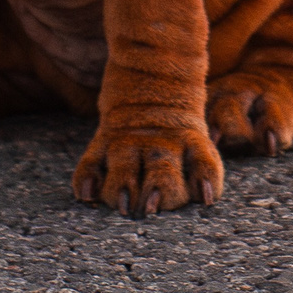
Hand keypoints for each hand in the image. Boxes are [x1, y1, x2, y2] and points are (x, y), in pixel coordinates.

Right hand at [72, 119, 223, 217]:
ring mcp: (130, 144)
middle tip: (151, 209)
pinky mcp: (103, 144)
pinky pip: (90, 164)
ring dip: (123, 188)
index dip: (205, 182)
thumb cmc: (179, 134)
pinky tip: (86, 196)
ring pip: (125, 170)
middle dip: (159, 192)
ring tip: (123, 206)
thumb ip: (202, 170)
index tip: (205, 198)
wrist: (152, 84)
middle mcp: (161, 146)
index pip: (202, 165)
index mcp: (191, 144)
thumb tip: (205, 198)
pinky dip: (87, 180)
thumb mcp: (199, 140)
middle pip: (163, 173)